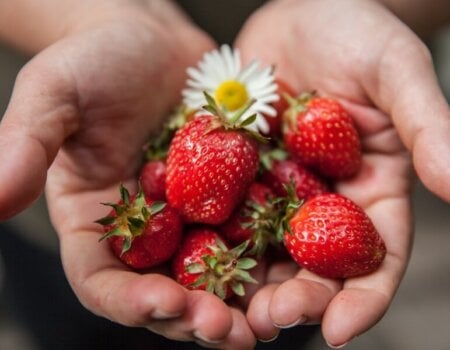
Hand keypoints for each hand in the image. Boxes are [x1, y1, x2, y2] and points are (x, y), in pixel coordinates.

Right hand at [0, 2, 255, 347]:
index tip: (163, 305)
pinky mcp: (231, 197)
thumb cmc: (97, 60)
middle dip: (195, 317)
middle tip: (228, 332)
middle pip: (166, 290)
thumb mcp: (54, 92)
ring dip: (241, 303)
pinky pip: (252, 234)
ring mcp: (191, 217)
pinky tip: (296, 270)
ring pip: (214, 274)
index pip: (102, 280)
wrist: (154, 41)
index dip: (129, 302)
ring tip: (270, 319)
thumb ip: (24, 144)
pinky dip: (270, 257)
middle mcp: (146, 230)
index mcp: (97, 220)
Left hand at [235, 0, 449, 346]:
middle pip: (314, 265)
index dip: (364, 297)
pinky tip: (191, 257)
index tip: (342, 330)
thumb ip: (427, 127)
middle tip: (269, 321)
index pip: (374, 255)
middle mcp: (324, 199)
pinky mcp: (240, 171)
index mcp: (372, 188)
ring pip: (265, 248)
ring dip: (248, 282)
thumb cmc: (357, 32)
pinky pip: (224, 208)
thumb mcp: (396, 72)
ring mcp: (279, 188)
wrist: (302, 9)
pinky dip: (212, 235)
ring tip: (227, 309)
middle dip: (296, 298)